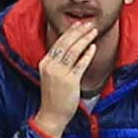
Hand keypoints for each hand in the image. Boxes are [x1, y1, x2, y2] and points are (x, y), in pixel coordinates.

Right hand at [32, 20, 96, 137]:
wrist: (52, 114)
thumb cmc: (54, 96)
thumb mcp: (52, 76)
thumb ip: (58, 63)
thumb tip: (72, 49)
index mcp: (45, 63)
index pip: (58, 42)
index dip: (69, 32)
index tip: (79, 24)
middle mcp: (50, 66)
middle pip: (65, 43)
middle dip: (78, 31)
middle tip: (88, 24)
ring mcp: (59, 73)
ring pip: (73, 51)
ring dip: (84, 39)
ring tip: (93, 32)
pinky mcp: (70, 81)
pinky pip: (80, 64)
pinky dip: (87, 55)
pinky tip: (93, 48)